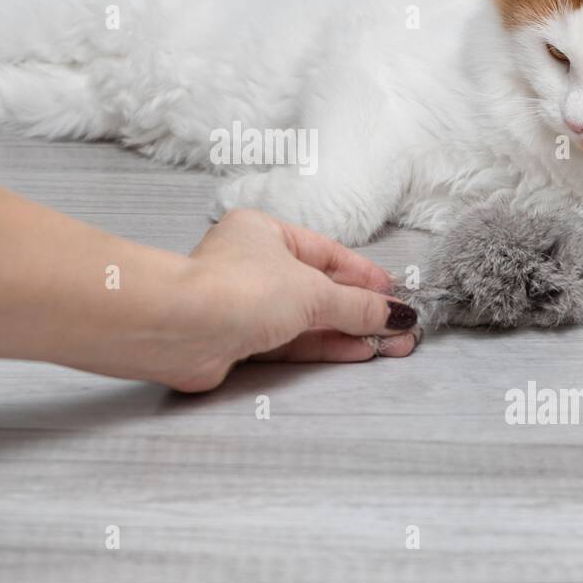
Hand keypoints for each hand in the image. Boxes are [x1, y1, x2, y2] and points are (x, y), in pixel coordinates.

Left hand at [167, 209, 418, 391]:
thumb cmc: (239, 289)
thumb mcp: (312, 291)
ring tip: (388, 344)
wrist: (182, 329)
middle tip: (400, 328)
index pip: (326, 252)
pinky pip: (289, 341)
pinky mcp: (236, 341)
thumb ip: (357, 305)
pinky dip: (323, 346)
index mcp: (263, 232)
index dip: (364, 275)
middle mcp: (250, 264)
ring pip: (304, 317)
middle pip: (317, 287)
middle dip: (360, 309)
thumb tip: (395, 315)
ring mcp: (242, 304)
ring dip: (347, 330)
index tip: (394, 294)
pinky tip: (356, 351)